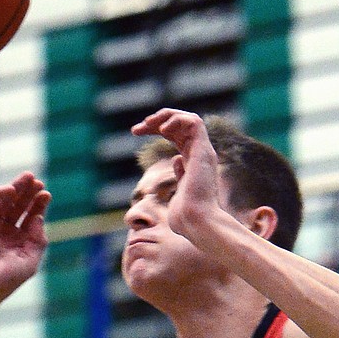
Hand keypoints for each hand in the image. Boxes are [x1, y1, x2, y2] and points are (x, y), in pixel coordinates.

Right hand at [0, 172, 49, 303]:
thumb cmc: (2, 282)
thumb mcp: (29, 262)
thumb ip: (37, 240)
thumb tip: (38, 217)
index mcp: (17, 242)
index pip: (29, 217)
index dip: (38, 205)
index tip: (46, 194)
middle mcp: (2, 232)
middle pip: (17, 206)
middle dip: (27, 192)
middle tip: (36, 179)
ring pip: (1, 202)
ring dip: (13, 189)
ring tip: (26, 179)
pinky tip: (9, 191)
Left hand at [130, 108, 221, 240]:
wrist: (195, 221)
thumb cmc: (185, 215)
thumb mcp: (179, 191)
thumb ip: (180, 174)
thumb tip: (176, 160)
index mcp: (192, 161)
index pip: (176, 135)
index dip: (156, 128)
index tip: (135, 132)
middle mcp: (199, 154)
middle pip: (180, 124)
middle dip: (157, 120)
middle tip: (136, 128)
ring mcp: (203, 152)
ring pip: (189, 118)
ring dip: (166, 116)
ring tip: (147, 123)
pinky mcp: (204, 151)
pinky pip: (195, 122)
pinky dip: (177, 119)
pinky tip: (161, 128)